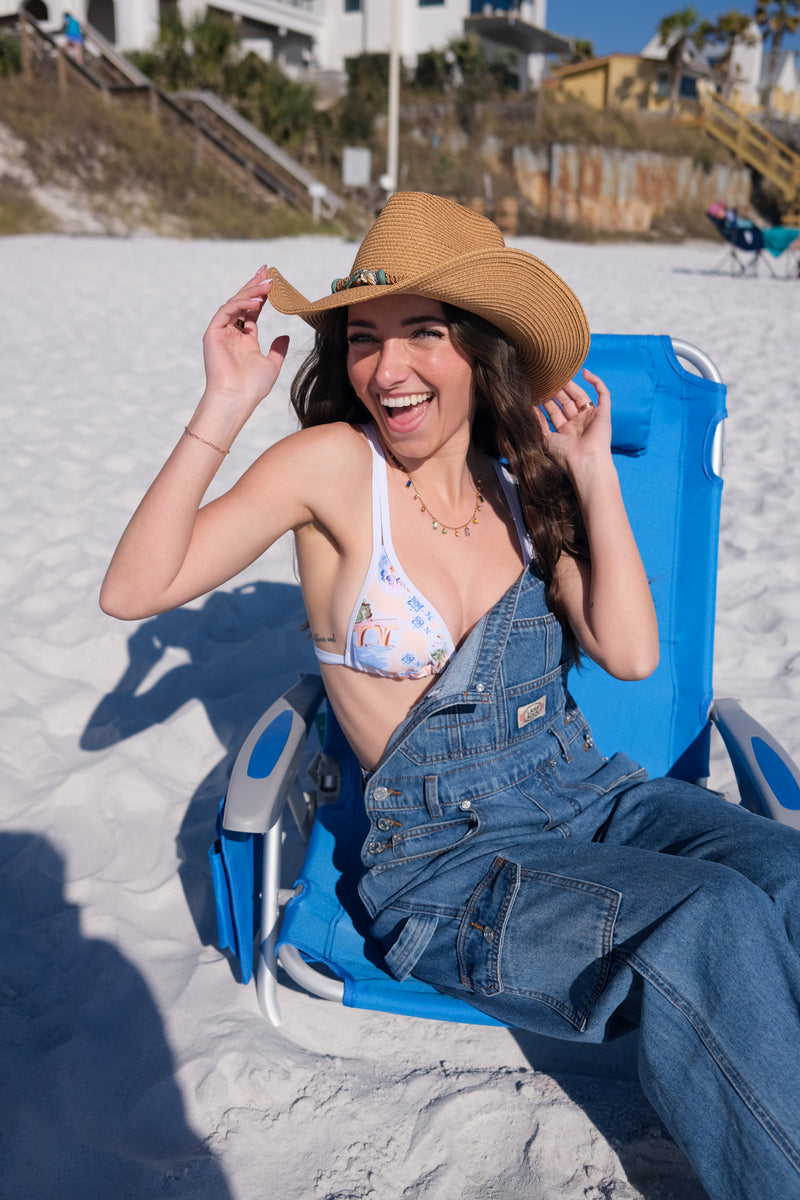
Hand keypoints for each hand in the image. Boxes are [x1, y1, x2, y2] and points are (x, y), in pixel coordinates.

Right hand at [200, 267, 289, 420]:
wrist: (237, 399)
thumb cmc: (253, 387)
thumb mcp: (272, 365)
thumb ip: (278, 350)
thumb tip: (285, 336)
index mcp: (244, 339)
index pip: (252, 311)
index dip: (261, 295)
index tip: (272, 281)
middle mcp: (231, 334)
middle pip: (242, 302)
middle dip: (254, 285)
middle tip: (267, 270)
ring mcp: (221, 333)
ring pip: (234, 304)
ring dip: (251, 292)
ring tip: (268, 284)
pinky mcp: (212, 334)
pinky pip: (226, 311)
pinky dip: (241, 304)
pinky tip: (257, 301)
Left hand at [535, 369, 611, 475]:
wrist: (585, 462)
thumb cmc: (564, 456)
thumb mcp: (545, 439)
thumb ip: (538, 423)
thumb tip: (529, 408)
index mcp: (565, 432)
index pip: (554, 411)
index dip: (546, 400)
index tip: (537, 389)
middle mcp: (578, 424)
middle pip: (567, 402)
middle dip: (557, 390)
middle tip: (547, 377)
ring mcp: (591, 418)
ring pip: (581, 396)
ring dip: (571, 385)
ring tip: (559, 373)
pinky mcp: (604, 413)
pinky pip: (603, 394)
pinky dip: (596, 382)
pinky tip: (584, 372)